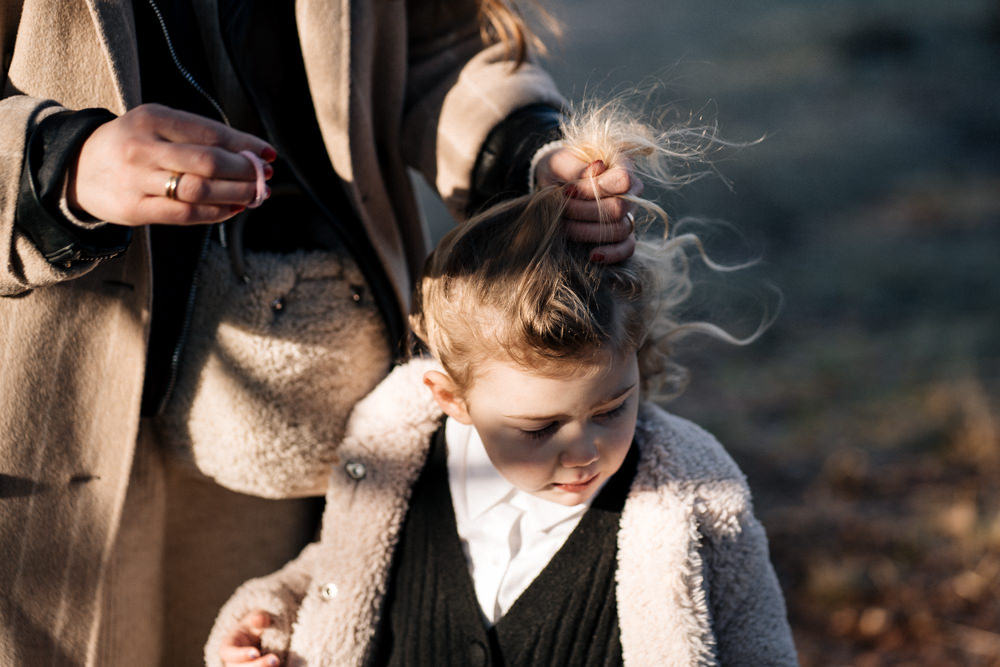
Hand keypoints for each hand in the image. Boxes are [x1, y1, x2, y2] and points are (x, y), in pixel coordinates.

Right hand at [67, 103, 274, 225]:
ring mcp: (136, 179)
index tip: (268, 153)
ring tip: (255, 194)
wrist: (77, 168)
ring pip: (199, 190)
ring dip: (236, 194)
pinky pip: (186, 214)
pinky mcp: (135, 209)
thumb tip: (250, 152)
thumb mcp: (156, 126)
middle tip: (264, 176)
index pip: (210, 132)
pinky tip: (233, 209)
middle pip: (208, 162)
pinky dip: (216, 213)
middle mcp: (142, 147)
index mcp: (151, 118)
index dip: (245, 145)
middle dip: (245, 171)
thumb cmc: (131, 145)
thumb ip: (197, 135)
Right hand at [218, 611, 280, 666]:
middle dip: (257, 666)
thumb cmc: (256, 624)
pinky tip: (279, 666)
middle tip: (275, 660)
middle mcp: (232, 661)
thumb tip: (259, 618)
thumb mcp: (257, 617)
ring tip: (277, 662)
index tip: (256, 653)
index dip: (240, 655)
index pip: (228, 653)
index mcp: (229, 645)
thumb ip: (259, 617)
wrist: (261, 635)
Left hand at [534, 147, 642, 262]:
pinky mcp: (623, 235)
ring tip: (563, 225)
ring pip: (619, 230)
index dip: (596, 188)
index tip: (568, 190)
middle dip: (583, 211)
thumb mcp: (560, 163)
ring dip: (586, 231)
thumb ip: (577, 167)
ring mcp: (629, 214)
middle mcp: (631, 192)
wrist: (553, 184)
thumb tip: (598, 168)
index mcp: (622, 166)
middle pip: (618, 208)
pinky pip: (627, 248)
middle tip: (561, 207)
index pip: (623, 179)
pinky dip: (611, 254)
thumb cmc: (559, 170)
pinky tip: (592, 255)